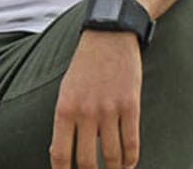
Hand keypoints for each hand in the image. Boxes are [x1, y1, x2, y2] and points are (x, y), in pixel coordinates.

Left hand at [49, 30, 142, 168]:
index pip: (60, 153)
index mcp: (64, 108)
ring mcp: (109, 110)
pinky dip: (131, 161)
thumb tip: (63, 152)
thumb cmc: (84, 66)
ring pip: (113, 157)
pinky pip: (132, 144)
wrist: (108, 37)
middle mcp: (85, 112)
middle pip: (87, 161)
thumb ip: (65, 120)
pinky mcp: (131, 107)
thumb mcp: (66, 90)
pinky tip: (128, 166)